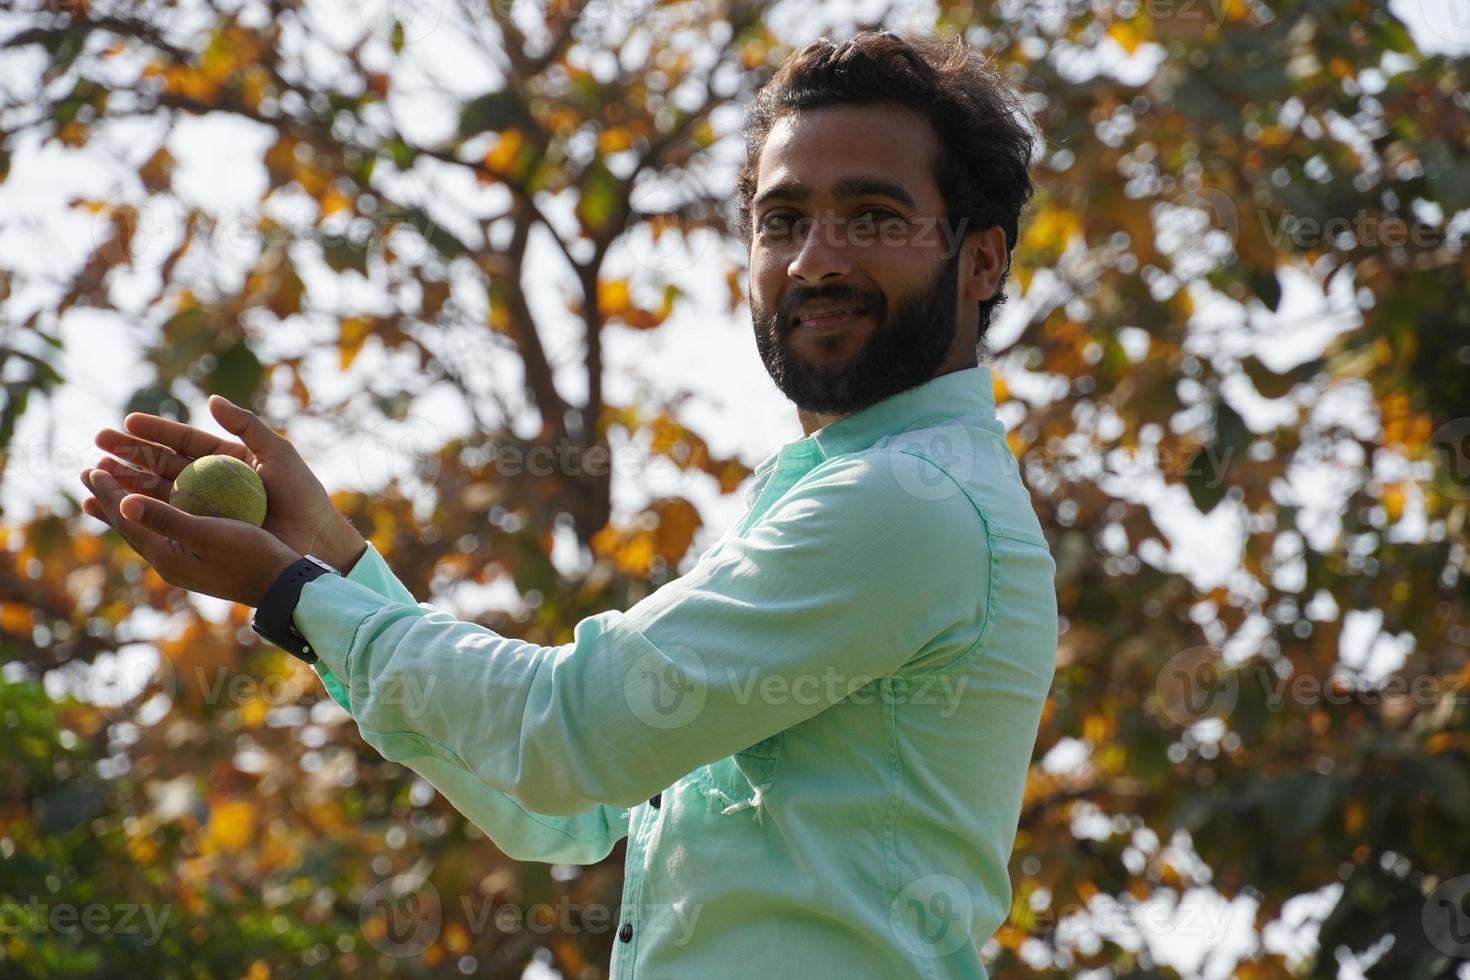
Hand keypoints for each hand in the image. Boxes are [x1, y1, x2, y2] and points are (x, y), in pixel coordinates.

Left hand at [80, 467, 301, 605]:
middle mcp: (169, 561)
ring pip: (146, 529)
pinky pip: (165, 533)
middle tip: (88, 473)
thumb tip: (125, 501)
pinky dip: (152, 515)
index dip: (109, 491)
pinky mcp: (200, 561)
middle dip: (109, 498)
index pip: (127, 518)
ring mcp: (185, 563)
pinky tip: (157, 511)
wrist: (281, 585)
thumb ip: (166, 519)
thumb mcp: (208, 533)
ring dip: (128, 506)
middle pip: (130, 525)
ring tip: (111, 492)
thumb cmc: (249, 555)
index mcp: (166, 554)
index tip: (92, 466)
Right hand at [84, 395, 365, 572]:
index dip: (155, 432)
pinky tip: (114, 506)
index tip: (127, 422)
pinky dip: (140, 513)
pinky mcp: (202, 532)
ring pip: (157, 492)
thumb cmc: (302, 494)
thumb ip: (247, 425)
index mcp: (226, 460)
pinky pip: (166, 520)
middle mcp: (210, 482)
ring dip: (125, 481)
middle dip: (129, 453)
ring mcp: (204, 509)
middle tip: (98, 444)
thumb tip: (211, 399)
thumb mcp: (278, 453)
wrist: (314, 539)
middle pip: (162, 464)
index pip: (183, 442)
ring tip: (95, 472)